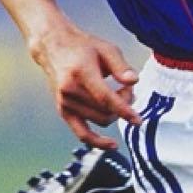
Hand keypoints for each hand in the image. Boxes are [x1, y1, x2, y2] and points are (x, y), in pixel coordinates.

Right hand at [28, 21, 142, 148]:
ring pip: (98, 121)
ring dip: (115, 114)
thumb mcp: (106, 49)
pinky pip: (81, 133)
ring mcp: (65, 102)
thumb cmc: (83, 47)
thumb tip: (134, 81)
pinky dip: (97, 142)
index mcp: (81, 73)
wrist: (54, 47)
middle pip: (105, 111)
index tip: (138, 119)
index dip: (124, 110)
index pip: (105, 98)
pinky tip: (112, 145)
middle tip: (128, 89)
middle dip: (123, 105)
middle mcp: (70, 90)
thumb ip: (121, 66)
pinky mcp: (63, 111)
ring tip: (118, 95)